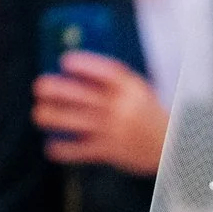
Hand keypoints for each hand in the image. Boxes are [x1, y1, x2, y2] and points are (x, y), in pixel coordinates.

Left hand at [35, 51, 169, 175]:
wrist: (173, 148)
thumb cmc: (148, 116)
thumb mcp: (140, 92)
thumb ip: (115, 82)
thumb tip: (75, 70)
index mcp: (133, 89)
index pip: (107, 72)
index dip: (84, 64)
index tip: (65, 61)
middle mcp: (123, 107)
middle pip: (83, 95)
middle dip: (57, 90)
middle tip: (39, 87)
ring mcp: (116, 130)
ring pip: (76, 122)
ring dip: (54, 117)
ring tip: (39, 114)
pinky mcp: (112, 151)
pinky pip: (82, 150)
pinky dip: (64, 150)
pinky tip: (51, 147)